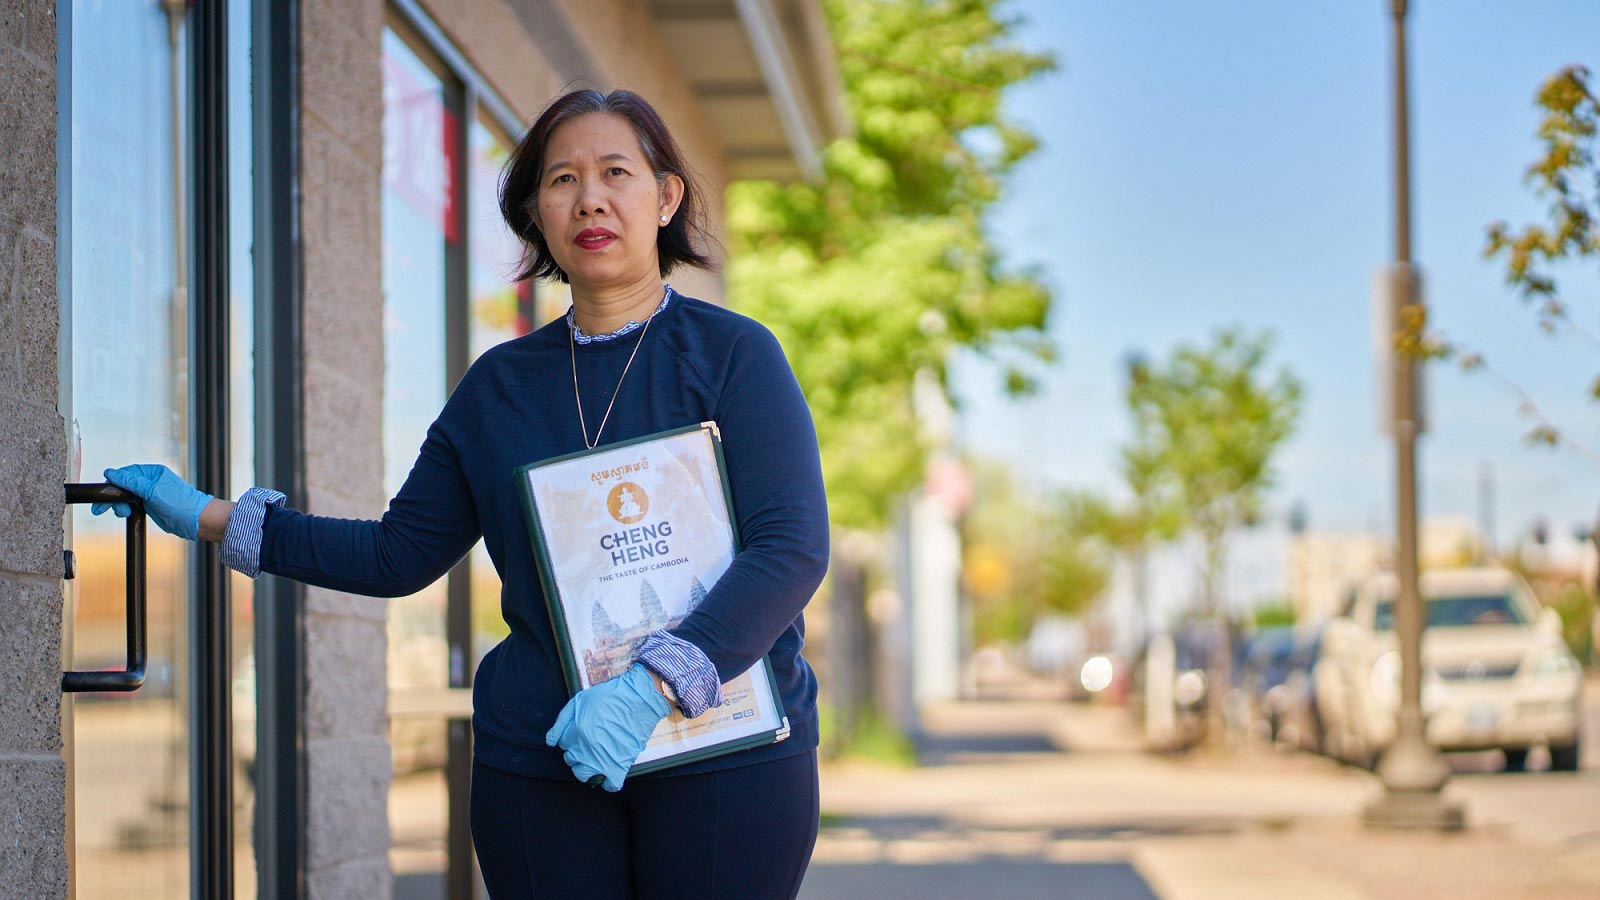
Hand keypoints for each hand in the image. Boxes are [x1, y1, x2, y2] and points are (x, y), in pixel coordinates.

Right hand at [92, 464, 213, 540]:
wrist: (197, 521)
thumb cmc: (179, 503)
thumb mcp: (152, 491)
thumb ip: (131, 482)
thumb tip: (110, 473)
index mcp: (153, 472)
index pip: (126, 473)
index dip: (113, 482)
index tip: (103, 492)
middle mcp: (151, 481)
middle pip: (124, 486)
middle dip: (112, 497)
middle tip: (99, 509)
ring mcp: (150, 494)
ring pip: (126, 497)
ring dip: (119, 505)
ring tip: (122, 513)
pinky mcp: (151, 506)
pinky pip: (132, 505)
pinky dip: (126, 509)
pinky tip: (125, 514)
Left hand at [545, 663, 669, 790]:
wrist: (640, 698)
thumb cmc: (611, 696)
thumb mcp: (580, 700)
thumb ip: (562, 721)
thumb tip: (550, 741)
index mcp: (577, 732)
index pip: (563, 744)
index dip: (571, 737)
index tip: (581, 732)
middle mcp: (587, 748)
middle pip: (570, 759)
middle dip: (576, 751)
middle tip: (589, 741)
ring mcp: (603, 759)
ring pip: (582, 775)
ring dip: (586, 767)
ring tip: (595, 757)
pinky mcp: (620, 765)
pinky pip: (610, 785)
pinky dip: (608, 782)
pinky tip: (608, 771)